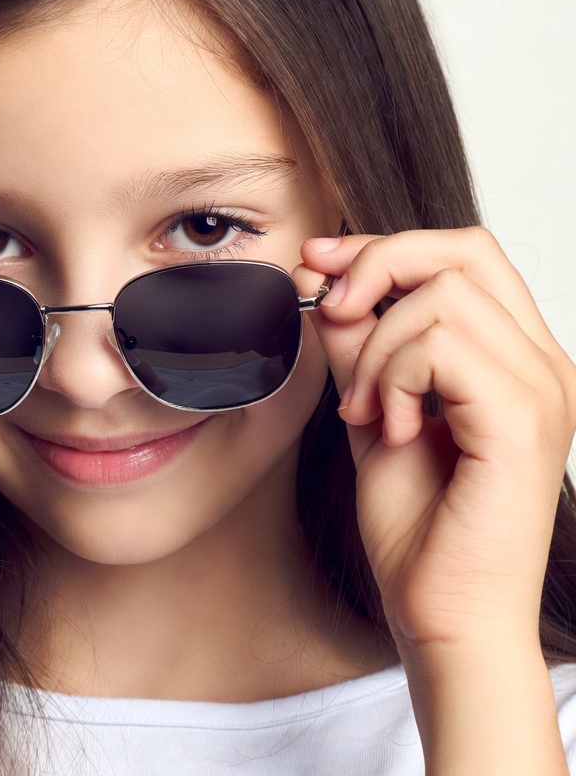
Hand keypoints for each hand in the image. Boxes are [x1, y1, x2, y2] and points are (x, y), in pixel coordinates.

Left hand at [296, 228, 575, 654]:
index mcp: (514, 357)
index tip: (317, 262)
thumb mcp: (372, 410)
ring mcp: (540, 389)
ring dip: (376, 347)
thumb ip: (358, 346)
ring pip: (443, 296)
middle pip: (463, 251)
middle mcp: (541, 364)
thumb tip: (325, 282)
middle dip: (377, 265)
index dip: (384, 246)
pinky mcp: (521, 422)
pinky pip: (441, 348)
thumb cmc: (417, 526)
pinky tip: (389, 427)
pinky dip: (392, 377)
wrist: (442, 612)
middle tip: (328, 311)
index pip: (463, 254)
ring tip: (366, 408)